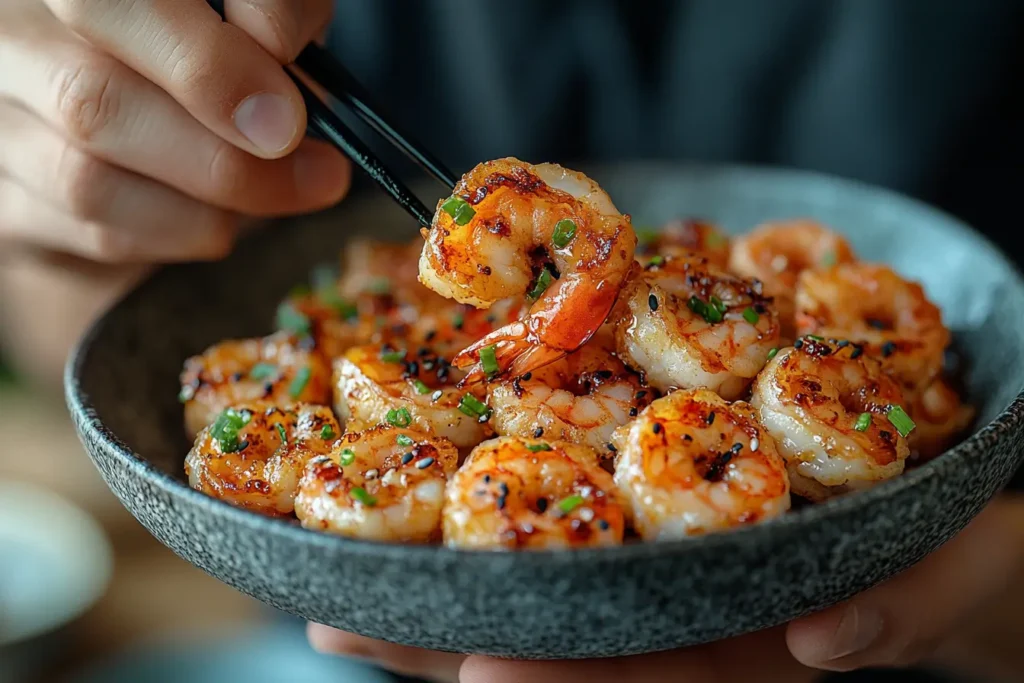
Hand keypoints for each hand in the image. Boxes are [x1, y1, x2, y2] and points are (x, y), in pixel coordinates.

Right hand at [0, 0, 348, 262]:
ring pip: (88, 182)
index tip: (284, 120)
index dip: (200, 65)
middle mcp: (9, 36)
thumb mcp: (248, 0)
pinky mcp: (8, 201)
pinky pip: (95, 235)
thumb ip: (270, 7)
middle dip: (222, 160)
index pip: (99, 4)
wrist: (154, 84)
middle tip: (315, 176)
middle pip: (90, 102)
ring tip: (282, 193)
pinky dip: (180, 234)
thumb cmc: (209, 32)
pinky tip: (223, 215)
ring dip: (210, 209)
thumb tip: (273, 49)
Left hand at [308, 495, 1023, 681]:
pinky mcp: (648, 485)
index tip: (478, 662)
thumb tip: (828, 640)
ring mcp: (657, 551)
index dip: (562, 675)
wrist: (944, 486)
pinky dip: (489, 482)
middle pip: (557, 632)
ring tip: (336, 566)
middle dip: (450, 634)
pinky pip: (560, 493)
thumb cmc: (959, 539)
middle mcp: (683, 605)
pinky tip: (418, 467)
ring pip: (538, 573)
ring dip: (443, 569)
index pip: (640, 667)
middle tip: (346, 620)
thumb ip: (907, 601)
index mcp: (743, 635)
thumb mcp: (958, 565)